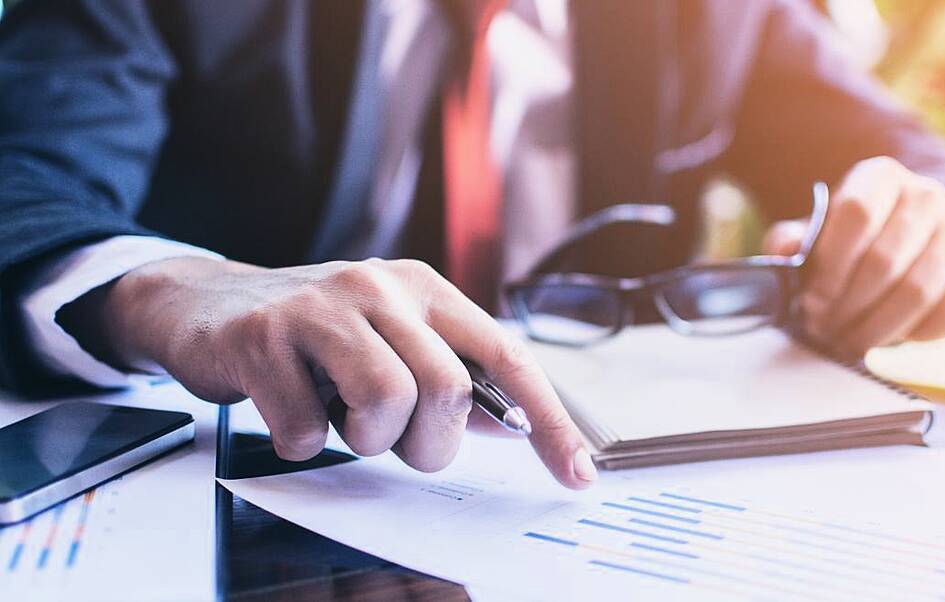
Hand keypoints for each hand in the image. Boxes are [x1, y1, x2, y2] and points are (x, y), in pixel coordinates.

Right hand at [89, 256, 596, 488]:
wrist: (206, 306)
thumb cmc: (314, 335)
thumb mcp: (391, 342)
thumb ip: (451, 375)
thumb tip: (516, 423)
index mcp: (425, 290)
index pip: (507, 357)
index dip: (548, 420)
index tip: (575, 473)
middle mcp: (381, 287)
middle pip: (448, 389)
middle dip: (428, 442)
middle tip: (391, 438)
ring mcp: (321, 307)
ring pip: (388, 400)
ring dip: (365, 438)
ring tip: (339, 419)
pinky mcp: (265, 336)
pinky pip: (308, 428)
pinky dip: (302, 441)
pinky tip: (289, 413)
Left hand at [762, 156, 944, 353]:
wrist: (919, 237)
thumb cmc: (857, 239)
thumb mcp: (820, 232)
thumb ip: (794, 240)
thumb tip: (783, 252)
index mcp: (881, 177)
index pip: (856, 213)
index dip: (830, 264)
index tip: (812, 300)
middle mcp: (927, 196)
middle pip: (884, 260)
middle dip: (848, 306)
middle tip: (826, 330)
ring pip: (919, 290)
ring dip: (878, 327)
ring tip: (851, 341)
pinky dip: (925, 332)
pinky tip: (897, 339)